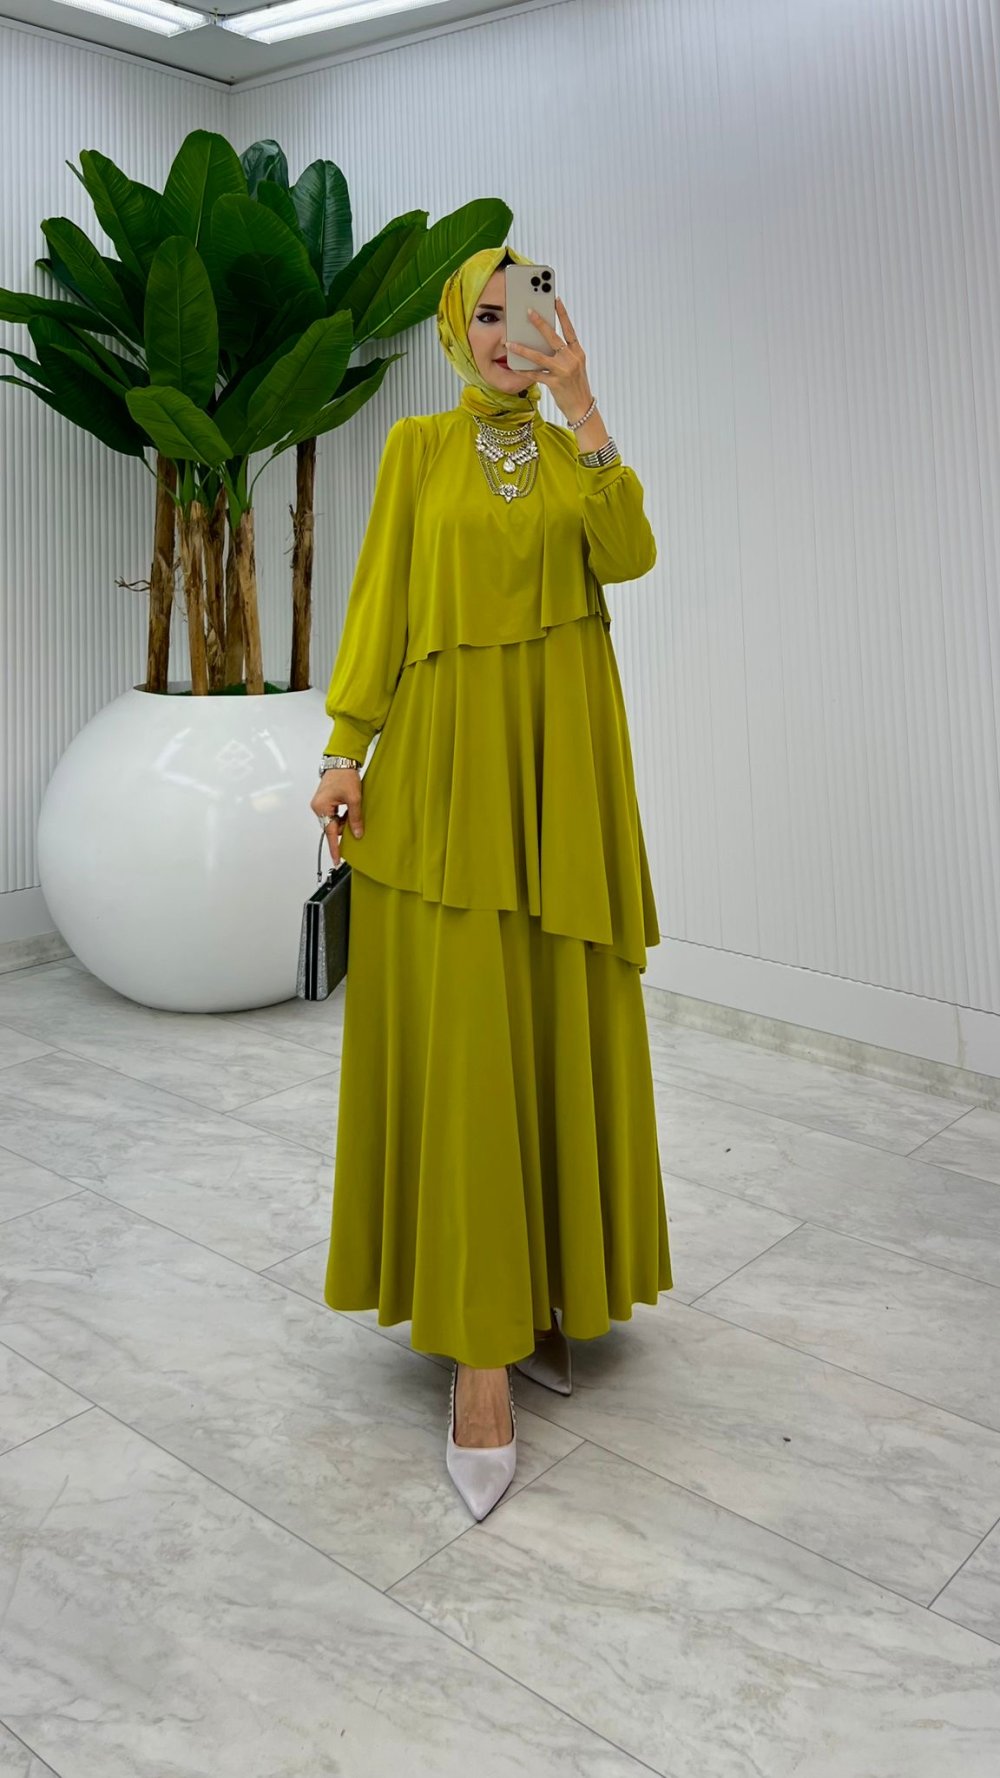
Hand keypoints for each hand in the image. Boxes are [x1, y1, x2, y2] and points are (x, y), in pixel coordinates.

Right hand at [310, 770, 363, 866]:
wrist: (341, 761)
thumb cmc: (344, 776)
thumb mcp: (354, 798)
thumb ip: (355, 818)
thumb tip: (357, 833)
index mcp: (322, 808)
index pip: (330, 833)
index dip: (335, 848)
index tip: (336, 860)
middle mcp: (318, 807)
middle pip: (332, 827)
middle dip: (344, 827)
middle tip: (354, 820)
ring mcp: (320, 805)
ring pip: (334, 821)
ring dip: (344, 820)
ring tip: (352, 809)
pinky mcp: (324, 802)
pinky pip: (334, 815)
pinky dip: (342, 815)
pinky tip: (349, 807)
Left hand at [503, 296, 593, 424]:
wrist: (582, 407)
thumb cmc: (576, 386)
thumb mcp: (575, 366)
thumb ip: (564, 354)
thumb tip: (545, 342)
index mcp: (577, 352)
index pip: (569, 329)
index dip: (563, 314)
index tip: (555, 300)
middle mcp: (571, 359)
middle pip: (553, 337)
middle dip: (540, 323)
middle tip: (528, 311)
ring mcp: (563, 371)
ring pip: (539, 356)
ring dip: (523, 349)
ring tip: (510, 344)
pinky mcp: (555, 383)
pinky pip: (535, 375)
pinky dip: (524, 371)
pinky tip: (515, 367)